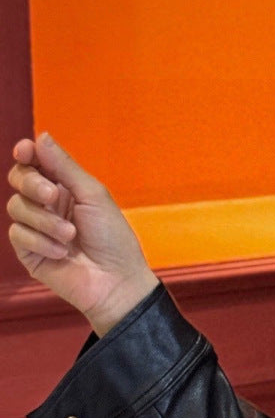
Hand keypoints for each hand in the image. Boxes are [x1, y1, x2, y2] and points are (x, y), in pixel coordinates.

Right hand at [7, 131, 159, 336]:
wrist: (117, 281)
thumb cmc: (113, 239)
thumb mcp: (92, 195)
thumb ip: (64, 167)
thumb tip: (41, 137)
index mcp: (64, 188)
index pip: (34, 163)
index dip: (25, 153)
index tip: (25, 151)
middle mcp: (47, 205)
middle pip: (19, 179)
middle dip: (31, 184)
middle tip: (52, 196)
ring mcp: (36, 228)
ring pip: (16, 207)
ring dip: (44, 220)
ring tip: (70, 235)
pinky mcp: (29, 251)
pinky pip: (18, 234)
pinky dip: (40, 241)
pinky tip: (61, 252)